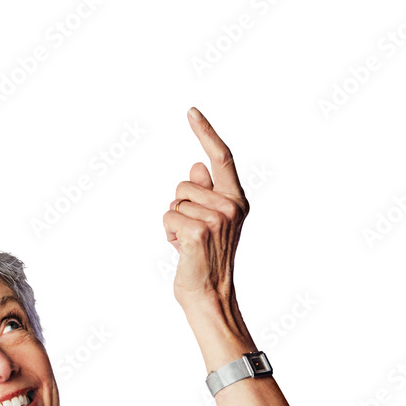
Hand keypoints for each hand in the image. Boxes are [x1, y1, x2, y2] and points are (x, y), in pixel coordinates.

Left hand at [163, 107, 248, 311]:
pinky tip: (181, 249)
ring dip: (173, 221)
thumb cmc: (205, 258)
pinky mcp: (199, 231)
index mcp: (237, 200)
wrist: (209, 293)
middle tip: (190, 232)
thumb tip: (195, 166)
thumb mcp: (208, 220)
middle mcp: (232, 206)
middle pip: (186, 183)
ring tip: (188, 242)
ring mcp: (217, 218)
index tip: (191, 112)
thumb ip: (205, 192)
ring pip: (175, 201)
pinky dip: (168, 233)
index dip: (205, 132)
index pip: (221, 158)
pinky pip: (168, 216)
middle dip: (179, 204)